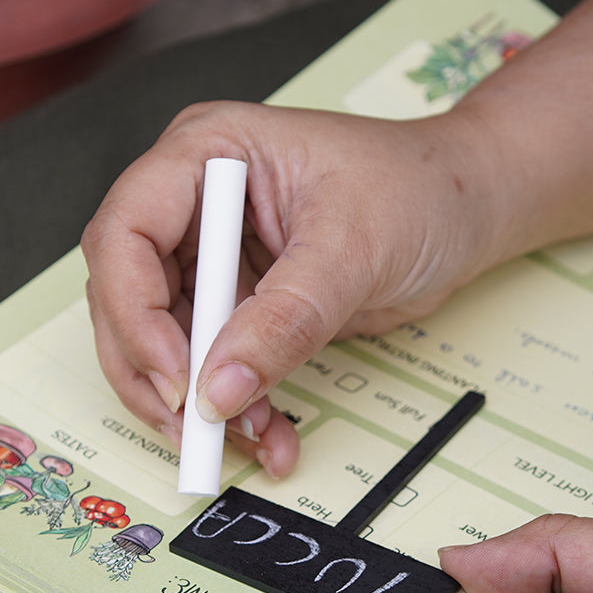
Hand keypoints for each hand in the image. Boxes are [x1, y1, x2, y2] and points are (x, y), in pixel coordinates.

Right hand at [81, 100, 511, 476]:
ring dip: (198, 402)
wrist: (466, 213)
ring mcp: (214, 257)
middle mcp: (194, 204)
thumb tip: (220, 389)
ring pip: (164, 342)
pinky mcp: (240, 303)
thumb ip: (285, 318)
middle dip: (156, 371)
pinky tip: (272, 435)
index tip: (178, 377)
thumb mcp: (353, 248)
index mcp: (207, 153)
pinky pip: (215, 365)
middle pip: (127, 295)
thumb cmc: (419, 189)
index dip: (134, 310)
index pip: (126, 231)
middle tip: (195, 429)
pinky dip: (236, 407)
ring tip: (248, 438)